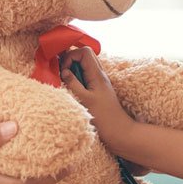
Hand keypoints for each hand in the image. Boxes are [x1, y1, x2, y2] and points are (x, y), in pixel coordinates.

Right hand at [61, 47, 142, 163]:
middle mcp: (99, 75)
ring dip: (73, 71)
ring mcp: (99, 82)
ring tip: (68, 83)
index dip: (70, 56)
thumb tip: (63, 71)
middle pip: (84, 55)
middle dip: (70, 61)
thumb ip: (72, 83)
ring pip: (85, 66)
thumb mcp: (85, 100)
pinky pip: (86, 77)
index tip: (63, 71)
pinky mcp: (98, 90)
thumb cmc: (103, 118)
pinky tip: (74, 91)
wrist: (119, 132)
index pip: (84, 51)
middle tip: (63, 75)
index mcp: (97, 74)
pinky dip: (78, 79)